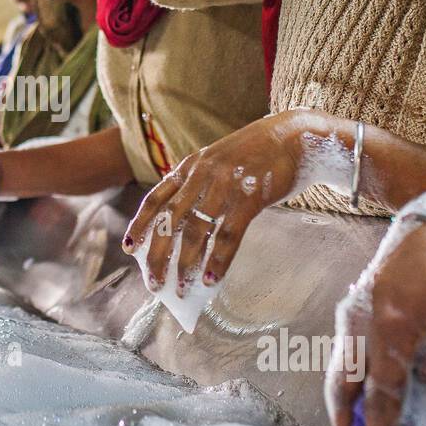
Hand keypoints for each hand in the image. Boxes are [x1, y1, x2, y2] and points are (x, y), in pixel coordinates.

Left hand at [123, 111, 318, 294]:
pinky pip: (229, 234)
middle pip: (170, 221)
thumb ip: (200, 185)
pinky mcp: (251, 196)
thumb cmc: (257, 156)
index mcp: (191, 166)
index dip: (140, 224)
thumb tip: (183, 226)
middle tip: (154, 283)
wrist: (296, 136)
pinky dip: (218, 259)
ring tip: (181, 289)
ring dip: (186, 264)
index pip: (156, 198)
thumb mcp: (219, 162)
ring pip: (196, 230)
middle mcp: (202, 174)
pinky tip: (212, 279)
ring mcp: (225, 184)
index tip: (129, 249)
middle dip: (158, 255)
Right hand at [326, 191, 425, 425]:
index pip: (381, 395)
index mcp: (395, 328)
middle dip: (345, 424)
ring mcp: (350, 311)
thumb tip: (412, 404)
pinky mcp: (350, 307)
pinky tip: (355, 398)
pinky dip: (346, 380)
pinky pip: (343, 352)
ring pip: (338, 369)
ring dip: (342, 404)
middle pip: (343, 385)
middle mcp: (362, 321)